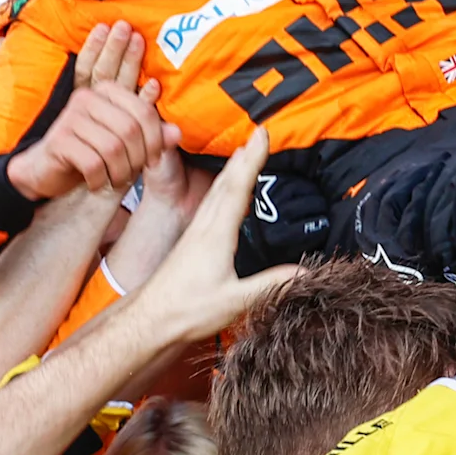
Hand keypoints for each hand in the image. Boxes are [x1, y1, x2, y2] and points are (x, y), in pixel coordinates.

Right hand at [7, 25, 161, 201]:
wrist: (47, 170)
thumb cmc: (92, 153)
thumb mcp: (126, 144)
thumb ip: (151, 134)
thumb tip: (178, 133)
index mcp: (107, 91)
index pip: (144, 111)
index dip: (155, 139)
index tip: (154, 160)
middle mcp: (88, 98)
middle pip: (130, 128)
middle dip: (138, 157)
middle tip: (134, 173)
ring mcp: (71, 118)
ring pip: (113, 147)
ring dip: (120, 171)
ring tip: (115, 179)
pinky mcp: (59, 141)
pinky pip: (93, 163)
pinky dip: (100, 179)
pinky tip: (96, 182)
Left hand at [120, 130, 294, 348]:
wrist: (149, 320)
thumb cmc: (186, 310)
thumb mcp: (236, 300)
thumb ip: (272, 284)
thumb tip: (307, 271)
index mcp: (216, 234)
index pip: (238, 188)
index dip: (252, 160)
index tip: (262, 135)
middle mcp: (204, 227)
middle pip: (226, 183)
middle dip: (244, 157)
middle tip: (257, 134)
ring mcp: (195, 234)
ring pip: (216, 193)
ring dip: (231, 170)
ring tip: (243, 153)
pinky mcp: (190, 244)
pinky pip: (210, 206)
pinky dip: (221, 190)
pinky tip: (223, 193)